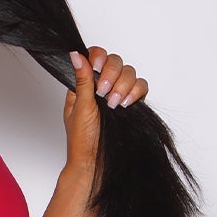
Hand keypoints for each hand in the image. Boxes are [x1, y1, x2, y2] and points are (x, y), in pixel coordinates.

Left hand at [64, 45, 147, 170]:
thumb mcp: (79, 106)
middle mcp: (102, 85)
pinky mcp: (131, 103)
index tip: (96, 67)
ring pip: (129, 73)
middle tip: (103, 94)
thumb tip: (75, 54)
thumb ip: (82, 79)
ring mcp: (118, 93)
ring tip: (113, 104)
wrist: (95, 162)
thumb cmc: (81, 139)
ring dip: (122, 86)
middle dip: (111, 75)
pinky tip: (125, 104)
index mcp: (85, 84)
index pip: (95, 56)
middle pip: (115, 61)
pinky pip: (141, 87)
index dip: (99, 57)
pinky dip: (136, 92)